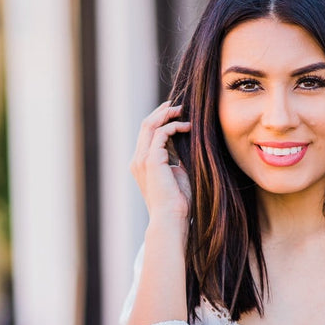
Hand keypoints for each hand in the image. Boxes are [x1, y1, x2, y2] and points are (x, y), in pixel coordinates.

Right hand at [130, 101, 191, 223]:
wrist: (171, 219)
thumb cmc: (178, 203)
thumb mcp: (178, 175)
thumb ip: (177, 159)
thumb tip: (186, 143)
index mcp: (142, 163)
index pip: (147, 133)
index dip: (160, 119)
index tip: (176, 112)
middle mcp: (138, 159)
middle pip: (146, 124)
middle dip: (162, 111)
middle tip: (179, 104)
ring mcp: (142, 159)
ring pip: (150, 124)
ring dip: (167, 114)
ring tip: (183, 110)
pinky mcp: (151, 161)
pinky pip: (160, 133)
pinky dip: (174, 126)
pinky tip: (187, 127)